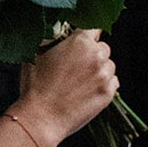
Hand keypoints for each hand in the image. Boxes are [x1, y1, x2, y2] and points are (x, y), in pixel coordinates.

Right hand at [17, 28, 118, 144]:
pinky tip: (86, 91)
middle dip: (91, 54)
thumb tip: (54, 35)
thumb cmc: (35, 88)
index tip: (79, 43)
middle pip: (103, 47)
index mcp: (80, 42)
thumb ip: (50, 41)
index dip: (85, 36)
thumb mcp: (35, 56)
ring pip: (109, 65)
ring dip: (98, 70)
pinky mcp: (108, 93)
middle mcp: (97, 55)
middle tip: (75, 67)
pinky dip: (103, 85)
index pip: (93, 28)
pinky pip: (113, 82)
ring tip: (79, 82)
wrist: (40, 119)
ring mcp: (105, 75)